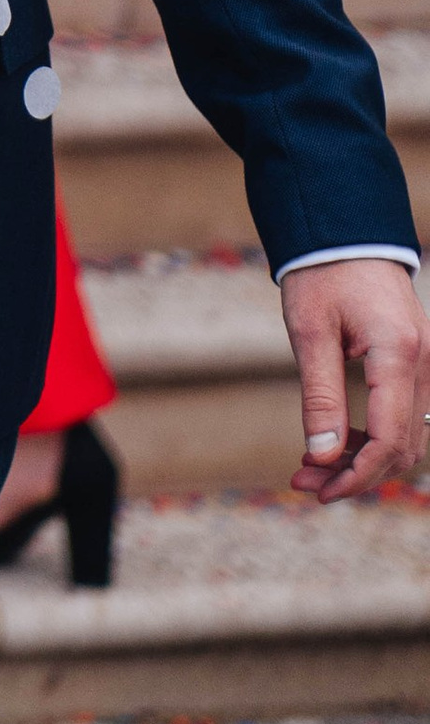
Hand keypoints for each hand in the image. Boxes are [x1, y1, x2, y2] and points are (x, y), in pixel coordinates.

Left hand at [280, 255, 427, 498]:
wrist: (346, 234)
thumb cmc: (323, 275)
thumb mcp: (310, 333)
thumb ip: (320, 397)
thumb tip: (321, 457)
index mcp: (398, 354)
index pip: (388, 439)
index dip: (355, 475)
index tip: (317, 489)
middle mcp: (425, 363)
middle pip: (403, 447)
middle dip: (356, 473)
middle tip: (305, 481)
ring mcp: (428, 363)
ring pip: (409, 437)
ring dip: (366, 460)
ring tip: (314, 466)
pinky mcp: (419, 363)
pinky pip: (407, 416)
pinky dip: (376, 437)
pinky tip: (338, 441)